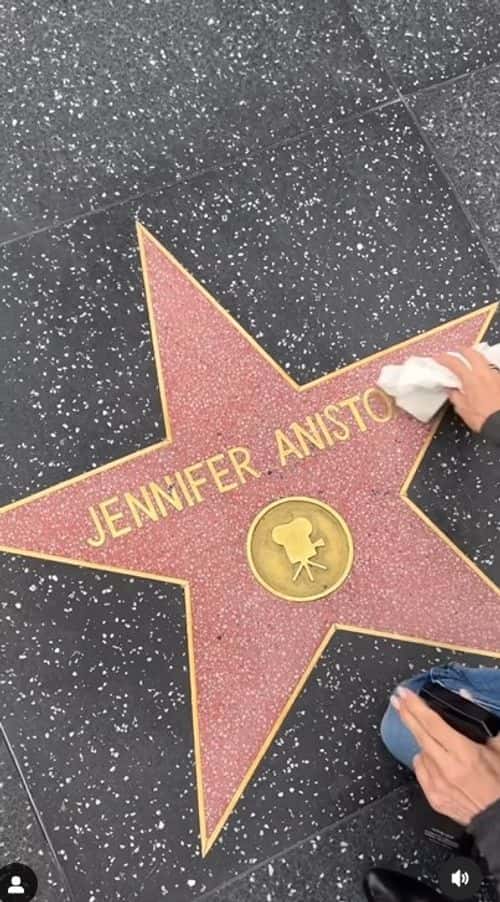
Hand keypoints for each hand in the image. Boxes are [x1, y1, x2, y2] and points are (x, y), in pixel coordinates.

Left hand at [392, 687, 499, 824]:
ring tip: (434, 739)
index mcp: (465, 753)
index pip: (432, 723)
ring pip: (420, 753)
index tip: (405, 694)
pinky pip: (420, 772)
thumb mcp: (498, 746)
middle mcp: (448, 769)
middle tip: (397, 700)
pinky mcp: (435, 799)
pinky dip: (424, 762)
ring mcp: (439, 785)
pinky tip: (434, 760)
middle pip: (420, 734)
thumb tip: (466, 696)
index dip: (416, 706)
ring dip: (422, 742)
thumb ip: (480, 721)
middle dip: (406, 714)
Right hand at [435, 348, 499, 431]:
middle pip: (473, 354)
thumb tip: (451, 389)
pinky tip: (483, 373)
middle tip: (457, 351)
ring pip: (484, 360)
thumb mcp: (462, 409)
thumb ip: (455, 396)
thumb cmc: (482, 418)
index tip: (439, 358)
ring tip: (470, 359)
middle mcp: (484, 374)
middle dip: (463, 350)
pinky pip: (492, 369)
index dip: (445, 359)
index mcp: (471, 380)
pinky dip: (485, 368)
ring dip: (476, 357)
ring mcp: (495, 376)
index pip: (455, 363)